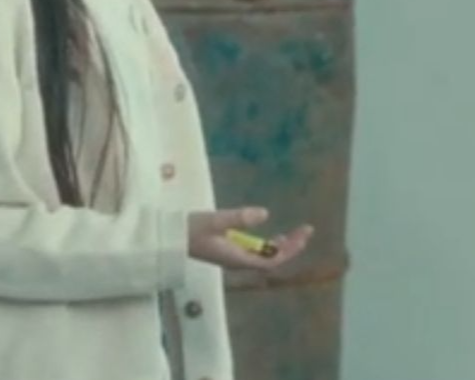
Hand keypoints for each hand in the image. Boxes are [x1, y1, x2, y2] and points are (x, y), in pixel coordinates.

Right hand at [187, 208, 313, 270]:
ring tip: (293, 234)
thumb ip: (239, 218)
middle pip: (271, 260)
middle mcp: (238, 261)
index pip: (272, 260)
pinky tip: (270, 236)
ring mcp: (233, 257)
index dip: (290, 249)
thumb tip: (265, 214)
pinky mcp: (227, 251)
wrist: (168, 238)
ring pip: (264, 257)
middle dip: (291, 247)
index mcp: (238, 258)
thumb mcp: (214, 220)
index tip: (304, 233)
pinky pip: (254, 252)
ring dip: (280, 247)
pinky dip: (267, 245)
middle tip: (306, 230)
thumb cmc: (189, 230)